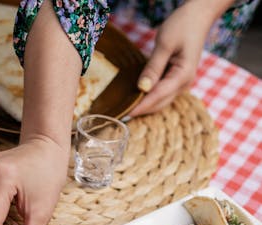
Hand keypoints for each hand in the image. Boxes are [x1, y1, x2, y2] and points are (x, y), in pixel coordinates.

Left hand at [130, 1, 214, 115]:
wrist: (198, 17)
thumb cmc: (182, 26)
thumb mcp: (165, 44)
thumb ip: (153, 67)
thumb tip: (142, 88)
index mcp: (183, 75)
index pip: (158, 96)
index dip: (141, 105)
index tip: (126, 113)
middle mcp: (184, 84)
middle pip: (160, 103)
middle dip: (142, 109)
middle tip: (122, 113)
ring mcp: (182, 84)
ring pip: (161, 101)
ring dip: (145, 105)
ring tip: (127, 107)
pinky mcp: (177, 80)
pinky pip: (162, 93)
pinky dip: (150, 97)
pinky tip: (137, 96)